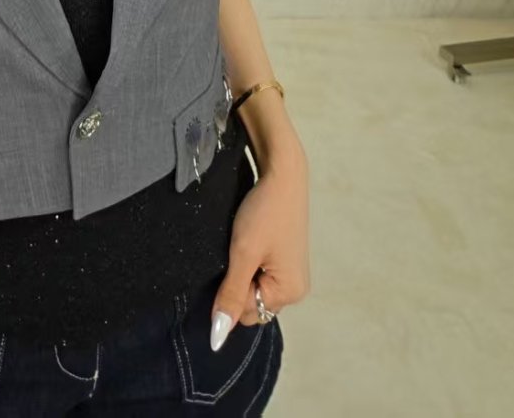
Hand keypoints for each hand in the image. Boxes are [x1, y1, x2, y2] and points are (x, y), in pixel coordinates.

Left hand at [210, 144, 310, 350]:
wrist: (282, 173)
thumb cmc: (264, 212)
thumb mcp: (242, 254)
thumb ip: (231, 295)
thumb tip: (217, 338)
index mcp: (290, 292)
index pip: (246, 313)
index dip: (232, 289)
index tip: (235, 259)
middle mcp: (296, 289)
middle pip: (252, 304)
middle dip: (239, 282)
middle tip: (240, 250)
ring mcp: (293, 274)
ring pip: (254, 288)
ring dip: (243, 270)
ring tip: (246, 242)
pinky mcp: (287, 260)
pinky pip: (261, 275)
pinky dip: (250, 262)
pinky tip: (250, 240)